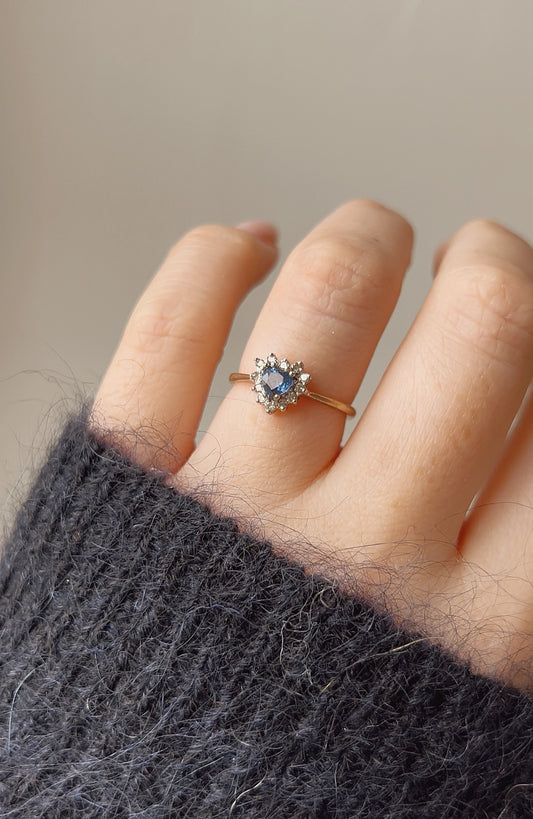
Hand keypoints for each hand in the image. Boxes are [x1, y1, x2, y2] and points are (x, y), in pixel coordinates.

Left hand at [91, 200, 532, 689]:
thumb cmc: (315, 777)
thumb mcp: (472, 713)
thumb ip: (519, 586)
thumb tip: (531, 457)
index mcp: (482, 630)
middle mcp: (367, 555)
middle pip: (484, 332)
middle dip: (498, 268)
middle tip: (484, 260)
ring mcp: (238, 508)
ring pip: (330, 301)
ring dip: (369, 238)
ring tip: (375, 236)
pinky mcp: (128, 483)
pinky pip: (173, 326)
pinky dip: (216, 257)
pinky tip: (251, 246)